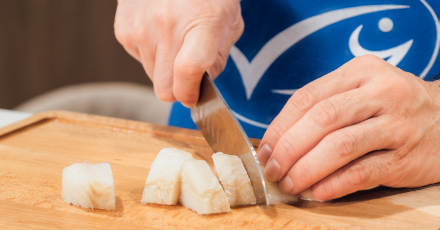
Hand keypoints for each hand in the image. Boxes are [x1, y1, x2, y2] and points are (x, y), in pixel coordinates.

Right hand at [114, 0, 242, 106]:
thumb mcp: (230, 23)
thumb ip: (218, 60)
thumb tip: (201, 88)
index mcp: (200, 24)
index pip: (187, 72)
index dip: (191, 94)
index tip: (195, 97)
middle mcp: (166, 27)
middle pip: (165, 89)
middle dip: (178, 89)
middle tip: (189, 74)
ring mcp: (141, 29)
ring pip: (152, 76)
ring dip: (165, 69)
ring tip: (175, 42)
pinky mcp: (124, 30)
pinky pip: (139, 60)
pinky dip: (152, 54)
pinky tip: (161, 33)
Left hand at [257, 54, 439, 200]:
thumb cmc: (391, 106)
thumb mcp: (362, 89)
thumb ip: (326, 105)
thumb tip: (280, 142)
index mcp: (361, 71)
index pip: (308, 97)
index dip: (281, 126)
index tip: (265, 149)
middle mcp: (381, 93)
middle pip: (322, 119)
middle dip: (289, 148)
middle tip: (272, 170)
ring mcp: (397, 125)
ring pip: (340, 146)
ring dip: (307, 169)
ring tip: (289, 184)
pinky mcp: (406, 157)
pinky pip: (362, 173)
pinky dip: (333, 185)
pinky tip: (315, 192)